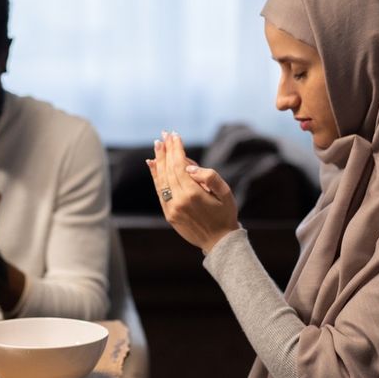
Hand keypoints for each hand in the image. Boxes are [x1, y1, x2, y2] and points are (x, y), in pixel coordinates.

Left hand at [147, 132, 238, 253]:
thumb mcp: (225, 193)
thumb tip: (189, 167)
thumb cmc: (225, 214)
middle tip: (164, 135)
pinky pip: (159, 191)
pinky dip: (155, 176)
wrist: (219, 242)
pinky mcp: (168, 214)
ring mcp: (171, 209)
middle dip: (166, 151)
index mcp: (192, 194)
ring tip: (158, 145)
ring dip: (159, 161)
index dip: (176, 149)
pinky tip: (153, 164)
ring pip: (161, 180)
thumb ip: (210, 176)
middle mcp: (178, 201)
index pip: (179, 165)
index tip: (175, 135)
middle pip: (168, 170)